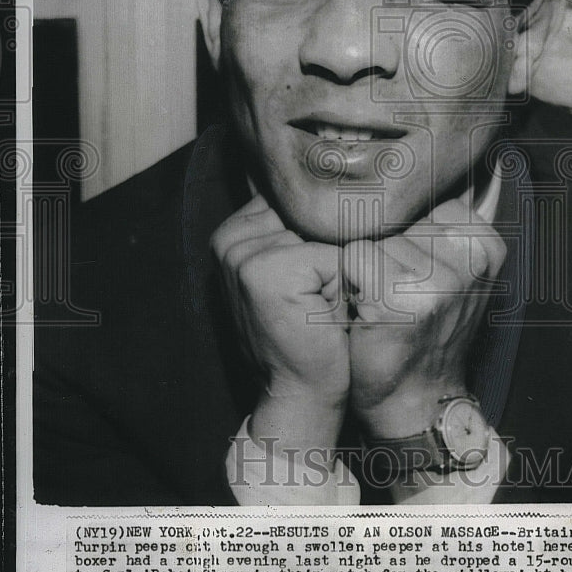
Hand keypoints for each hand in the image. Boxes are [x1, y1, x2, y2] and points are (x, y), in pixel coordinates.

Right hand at [210, 194, 348, 454]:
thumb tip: (337, 177)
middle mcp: (229, 239)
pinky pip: (333, 255)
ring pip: (325, 232)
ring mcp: (243, 254)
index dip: (323, 238)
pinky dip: (342, 284)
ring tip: (320, 304)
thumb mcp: (300, 270)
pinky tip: (323, 313)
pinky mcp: (266, 271)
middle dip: (331, 250)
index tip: (310, 283)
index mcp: (233, 232)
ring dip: (338, 267)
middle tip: (315, 299)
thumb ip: (300, 227)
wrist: (299, 393)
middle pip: (313, 213)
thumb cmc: (309, 331)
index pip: (300, 202)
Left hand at [343, 175, 505, 439]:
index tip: (414, 276)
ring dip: (363, 270)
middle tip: (396, 294)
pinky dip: (349, 284)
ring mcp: (438, 278)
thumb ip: (439, 225)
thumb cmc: (422, 330)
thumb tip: (410, 163)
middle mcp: (470, 256)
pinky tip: (367, 312)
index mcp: (485, 242)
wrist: (416, 401)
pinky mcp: (401, 296)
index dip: (404, 236)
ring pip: (370, 236)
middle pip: (395, 218)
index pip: (421, 201)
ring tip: (381, 304)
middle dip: (384, 251)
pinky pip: (352, 258)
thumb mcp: (449, 271)